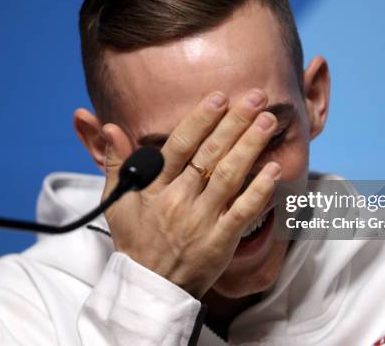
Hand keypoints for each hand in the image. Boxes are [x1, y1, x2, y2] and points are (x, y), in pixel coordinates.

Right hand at [100, 89, 280, 297]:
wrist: (149, 286)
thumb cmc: (135, 239)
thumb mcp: (116, 200)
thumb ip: (115, 161)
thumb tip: (110, 126)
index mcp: (154, 188)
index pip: (180, 146)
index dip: (201, 120)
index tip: (219, 97)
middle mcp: (179, 200)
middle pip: (210, 155)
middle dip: (235, 123)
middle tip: (256, 98)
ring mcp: (201, 221)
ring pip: (229, 177)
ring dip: (250, 147)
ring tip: (268, 122)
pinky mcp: (220, 242)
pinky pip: (242, 213)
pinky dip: (260, 191)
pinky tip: (274, 169)